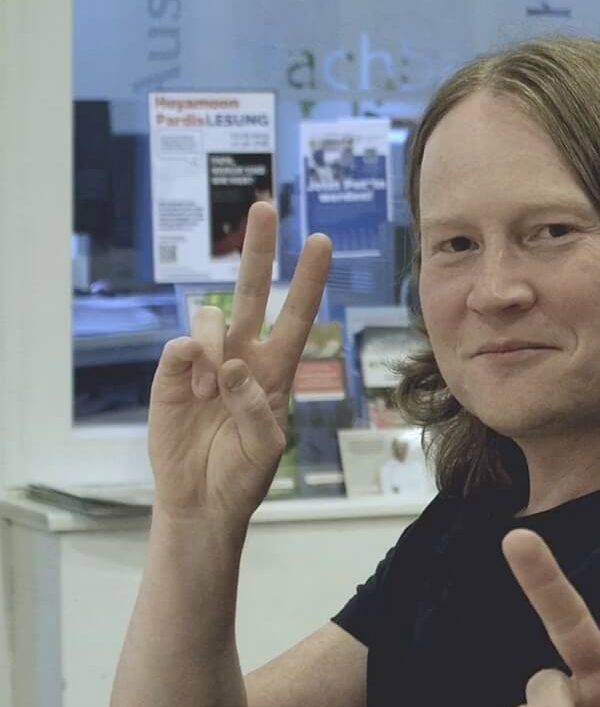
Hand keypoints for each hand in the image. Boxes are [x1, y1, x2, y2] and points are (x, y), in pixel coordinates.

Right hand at [146, 203, 331, 525]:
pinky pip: (181, 345)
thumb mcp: (266, 446)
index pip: (297, 315)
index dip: (308, 279)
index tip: (320, 241)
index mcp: (277, 369)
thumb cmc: (243, 473)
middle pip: (253, 292)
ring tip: (214, 391)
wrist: (202, 500)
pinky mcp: (172, 373)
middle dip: (259, 250)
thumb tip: (231, 365)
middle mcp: (243, 356)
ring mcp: (206, 361)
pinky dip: (191, 362)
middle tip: (265, 207)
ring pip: (212, 315)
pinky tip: (197, 391)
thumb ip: (257, 406)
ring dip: (216, 344)